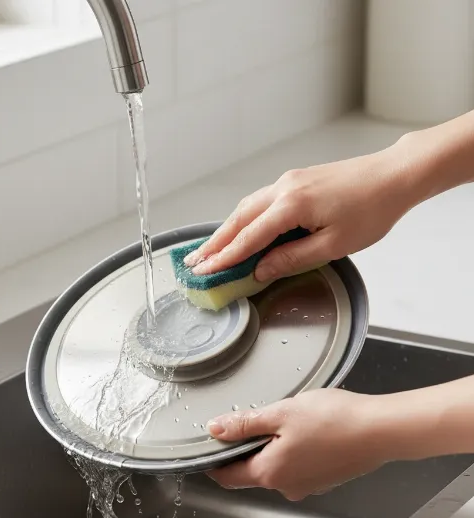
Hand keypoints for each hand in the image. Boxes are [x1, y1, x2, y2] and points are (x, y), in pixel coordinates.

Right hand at [185, 142, 419, 281]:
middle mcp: (282, 189)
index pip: (248, 238)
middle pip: (238, 219)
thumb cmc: (371, 210)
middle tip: (195, 262)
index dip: (224, 258)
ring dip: (226, 230)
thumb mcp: (333, 244)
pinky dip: (244, 219)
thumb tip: (260, 270)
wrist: (393, 175)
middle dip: (215, 243)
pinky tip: (239, 230)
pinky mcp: (294, 180)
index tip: (204, 271)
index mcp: (291, 205)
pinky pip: (259, 201)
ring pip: (246, 208)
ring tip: (210, 250)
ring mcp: (287, 181)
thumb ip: (292, 258)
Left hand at [206, 389, 388, 500]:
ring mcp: (307, 485)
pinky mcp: (324, 479)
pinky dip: (291, 450)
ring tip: (282, 419)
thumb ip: (245, 423)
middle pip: (251, 471)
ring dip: (270, 447)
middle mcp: (287, 486)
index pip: (227, 478)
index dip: (213, 463)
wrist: (380, 430)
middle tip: (249, 419)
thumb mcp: (280, 413)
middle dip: (244, 449)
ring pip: (275, 467)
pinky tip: (303, 429)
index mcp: (269, 473)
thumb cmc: (332, 420)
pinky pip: (296, 466)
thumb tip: (215, 429)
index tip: (208, 447)